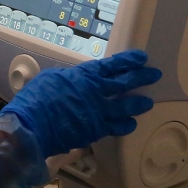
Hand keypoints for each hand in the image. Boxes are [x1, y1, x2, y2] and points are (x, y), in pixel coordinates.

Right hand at [1, 50, 161, 157]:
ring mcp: (99, 112)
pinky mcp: (97, 130)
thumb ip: (70, 78)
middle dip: (141, 77)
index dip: (128, 61)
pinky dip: (125, 125)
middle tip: (154, 75)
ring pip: (125, 106)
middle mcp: (96, 92)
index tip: (141, 58)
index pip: (112, 65)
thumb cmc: (37, 98)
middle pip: (125, 83)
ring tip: (148, 102)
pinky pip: (116, 127)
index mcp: (85, 75)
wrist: (33, 123)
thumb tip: (75, 81)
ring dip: (138, 103)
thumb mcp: (52, 78)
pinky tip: (131, 124)